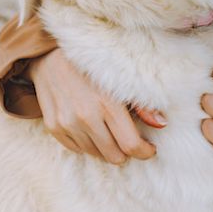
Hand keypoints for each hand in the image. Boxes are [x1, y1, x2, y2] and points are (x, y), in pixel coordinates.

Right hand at [28, 48, 165, 162]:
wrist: (51, 55)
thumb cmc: (92, 66)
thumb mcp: (122, 79)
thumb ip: (142, 105)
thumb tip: (161, 124)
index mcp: (108, 105)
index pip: (131, 145)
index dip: (144, 152)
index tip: (149, 149)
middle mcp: (86, 117)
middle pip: (114, 156)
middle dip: (126, 151)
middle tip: (128, 139)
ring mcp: (67, 123)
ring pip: (95, 154)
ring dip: (106, 149)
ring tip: (109, 132)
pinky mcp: (53, 127)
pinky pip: (76, 149)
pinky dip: (87, 144)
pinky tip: (91, 129)